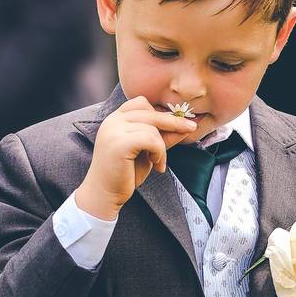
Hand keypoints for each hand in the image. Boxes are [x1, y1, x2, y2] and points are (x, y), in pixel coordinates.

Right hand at [75, 96, 196, 220]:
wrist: (104, 194)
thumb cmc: (124, 174)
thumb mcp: (147, 152)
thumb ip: (162, 137)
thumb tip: (186, 126)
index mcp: (115, 119)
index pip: (141, 103)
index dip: (160, 112)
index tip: (178, 123)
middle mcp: (112, 121)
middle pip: (151, 112)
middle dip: (174, 122)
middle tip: (190, 128)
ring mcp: (113, 130)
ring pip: (153, 128)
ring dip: (162, 147)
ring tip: (158, 163)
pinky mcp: (119, 143)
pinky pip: (151, 139)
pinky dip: (159, 152)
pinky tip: (156, 165)